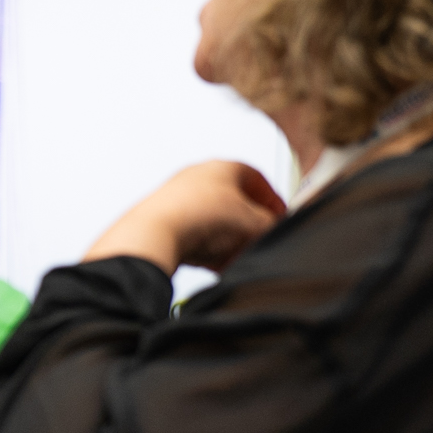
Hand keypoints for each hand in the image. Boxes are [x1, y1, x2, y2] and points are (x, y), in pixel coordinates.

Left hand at [83, 161, 285, 271]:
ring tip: (237, 258)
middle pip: (234, 203)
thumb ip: (268, 224)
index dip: (271, 198)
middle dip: (248, 226)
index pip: (255, 177)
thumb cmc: (199, 216)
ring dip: (230, 242)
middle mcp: (197, 178)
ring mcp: (179, 199)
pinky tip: (217, 266)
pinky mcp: (165, 222)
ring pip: (214, 223)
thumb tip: (272, 228)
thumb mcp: (250, 221)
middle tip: (258, 242)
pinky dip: (209, 251)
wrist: (154, 233)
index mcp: (221, 166)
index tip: (278, 216)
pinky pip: (195, 237)